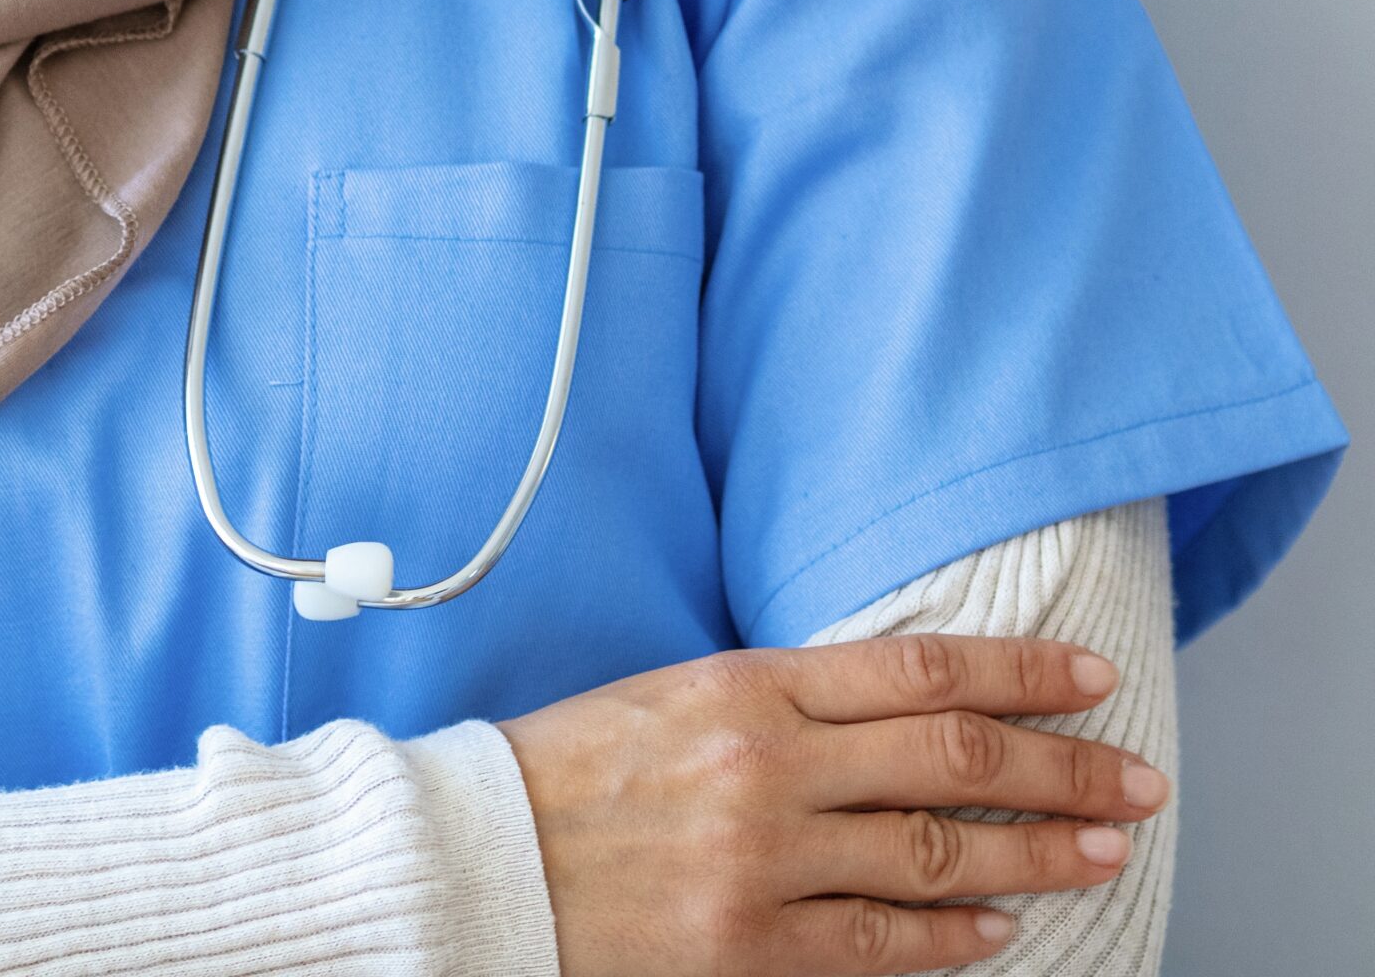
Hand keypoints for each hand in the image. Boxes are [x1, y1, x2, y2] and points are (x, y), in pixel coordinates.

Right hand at [500, 634, 1168, 975]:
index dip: (1019, 672)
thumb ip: (781, 704)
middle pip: (953, 758)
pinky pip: (885, 944)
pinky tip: (999, 928)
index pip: (918, 668)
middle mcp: (769, 767)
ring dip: (1039, 853)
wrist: (480, 859)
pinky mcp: (753, 952)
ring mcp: (766, 865)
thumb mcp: (674, 696)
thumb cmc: (570, 768)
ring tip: (1103, 849)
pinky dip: (954, 935)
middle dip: (1061, 767)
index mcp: (745, 685)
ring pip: (941, 854)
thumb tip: (896, 713)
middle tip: (1136, 777)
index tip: (1089, 677)